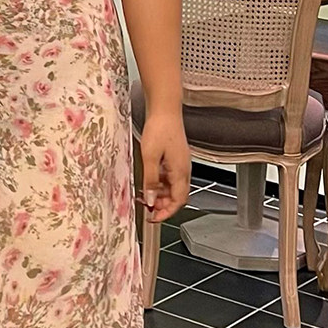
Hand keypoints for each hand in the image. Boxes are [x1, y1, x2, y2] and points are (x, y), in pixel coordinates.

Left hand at [137, 109, 190, 223]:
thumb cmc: (160, 129)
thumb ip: (150, 181)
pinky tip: (148, 180)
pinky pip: (169, 176)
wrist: (165, 109)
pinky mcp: (175, 157)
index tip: (153, 218)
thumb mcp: (150, 157)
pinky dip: (159, 182)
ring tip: (144, 194)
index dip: (166, 212)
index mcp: (181, 172)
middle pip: (176, 196)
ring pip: (171, 187)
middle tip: (146, 207)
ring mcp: (180, 163)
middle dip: (162, 204)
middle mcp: (184, 170)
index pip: (178, 201)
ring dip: (159, 193)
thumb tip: (150, 200)